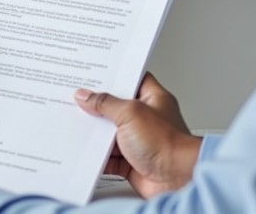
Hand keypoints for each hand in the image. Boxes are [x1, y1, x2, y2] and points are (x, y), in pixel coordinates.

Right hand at [76, 73, 201, 197]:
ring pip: (110, 135)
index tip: (92, 76)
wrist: (177, 179)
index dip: (113, 77)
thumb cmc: (166, 143)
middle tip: (78, 103)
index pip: (131, 80)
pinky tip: (87, 154)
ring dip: (96, 136)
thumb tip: (86, 96)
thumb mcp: (130, 113)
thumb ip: (105, 103)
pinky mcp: (132, 163)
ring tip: (78, 128)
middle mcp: (146, 119)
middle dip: (98, 109)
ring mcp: (139, 142)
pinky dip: (98, 158)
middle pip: (116, 109)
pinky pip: (110, 159)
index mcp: (152, 98)